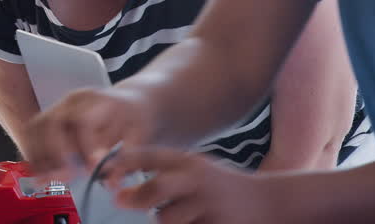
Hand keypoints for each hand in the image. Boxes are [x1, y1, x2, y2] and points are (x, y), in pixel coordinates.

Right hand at [21, 85, 156, 179]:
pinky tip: (39, 171)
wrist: (128, 101)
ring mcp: (59, 106)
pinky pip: (33, 131)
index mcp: (99, 101)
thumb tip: (110, 183)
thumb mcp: (139, 136)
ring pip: (38, 127)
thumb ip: (125, 158)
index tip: (91, 169)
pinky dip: (33, 152)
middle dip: (55, 153)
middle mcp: (74, 101)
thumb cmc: (134, 118)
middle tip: (64, 177)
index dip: (84, 146)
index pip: (83, 120)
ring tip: (45, 179)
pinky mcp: (50, 115)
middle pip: (53, 122)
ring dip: (39, 156)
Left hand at [107, 148, 275, 223]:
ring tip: (182, 216)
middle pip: (156, 188)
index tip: (105, 173)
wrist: (269, 204)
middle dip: (135, 196)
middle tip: (120, 200)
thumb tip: (118, 191)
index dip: (122, 163)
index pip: (149, 156)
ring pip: (165, 219)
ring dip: (165, 220)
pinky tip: (196, 222)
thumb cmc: (220, 188)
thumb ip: (161, 175)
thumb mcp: (194, 171)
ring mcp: (208, 205)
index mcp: (189, 162)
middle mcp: (198, 180)